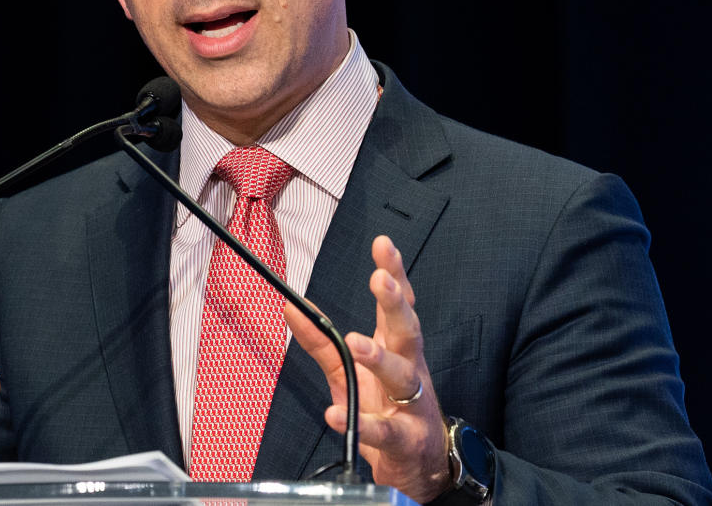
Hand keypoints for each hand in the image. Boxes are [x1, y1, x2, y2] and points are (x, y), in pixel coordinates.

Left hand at [285, 236, 451, 503]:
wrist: (421, 467)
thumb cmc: (388, 408)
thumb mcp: (350, 372)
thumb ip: (322, 341)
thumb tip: (290, 307)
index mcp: (398, 349)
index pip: (400, 305)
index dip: (394, 274)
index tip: (384, 245)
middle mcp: (410, 370)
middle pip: (408, 330)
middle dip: (394, 304)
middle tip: (380, 280)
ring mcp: (412, 405)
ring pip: (401, 376)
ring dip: (379, 357)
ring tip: (356, 341)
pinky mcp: (406, 441)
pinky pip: (383, 431)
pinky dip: (362, 423)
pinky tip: (334, 413)